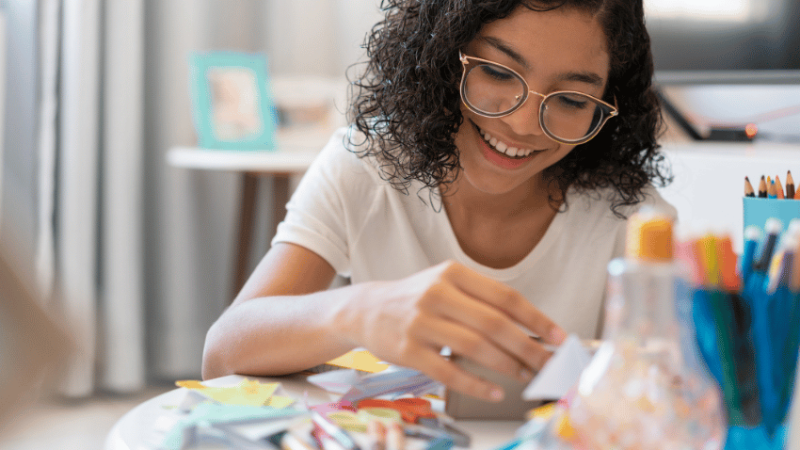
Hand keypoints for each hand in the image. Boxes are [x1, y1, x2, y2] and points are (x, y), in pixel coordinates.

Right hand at [339, 260, 566, 401]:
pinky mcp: (409, 350)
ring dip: (507, 366)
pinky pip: (449, 372)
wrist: (367, 309)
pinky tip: (494, 391)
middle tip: (548, 363)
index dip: (537, 319)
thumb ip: (483, 301)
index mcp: (453, 274)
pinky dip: (477, 384)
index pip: (505, 297)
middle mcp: (436, 294)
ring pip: (475, 347)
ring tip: (526, 376)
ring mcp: (420, 323)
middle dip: (528, 347)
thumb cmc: (417, 299)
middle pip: (494, 324)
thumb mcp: (447, 285)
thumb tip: (531, 329)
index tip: (558, 337)